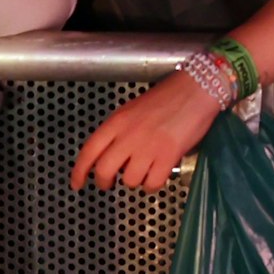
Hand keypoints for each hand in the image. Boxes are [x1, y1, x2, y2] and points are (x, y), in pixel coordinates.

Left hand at [70, 72, 220, 190]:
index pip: (89, 151)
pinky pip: (153, 184)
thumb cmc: (168, 97)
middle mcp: (129, 135)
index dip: (79, 171)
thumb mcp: (134, 109)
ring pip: (130, 180)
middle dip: (105, 182)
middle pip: (104, 171)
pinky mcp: (168, 157)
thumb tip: (112, 156)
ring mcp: (148, 147)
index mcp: (117, 121)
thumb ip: (120, 130)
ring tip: (144, 170)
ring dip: (135, 180)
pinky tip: (158, 174)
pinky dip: (153, 184)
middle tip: (110, 184)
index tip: (76, 183)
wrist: (197, 89)